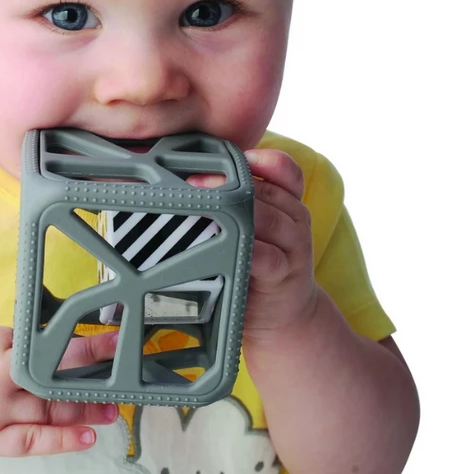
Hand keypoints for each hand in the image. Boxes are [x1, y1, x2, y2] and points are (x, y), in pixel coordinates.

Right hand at [0, 322, 118, 460]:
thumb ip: (9, 343)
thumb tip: (47, 344)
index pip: (49, 346)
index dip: (86, 347)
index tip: (116, 342)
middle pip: (55, 381)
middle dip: (92, 379)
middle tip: (124, 375)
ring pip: (48, 412)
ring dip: (85, 410)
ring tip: (114, 407)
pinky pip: (31, 444)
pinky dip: (61, 441)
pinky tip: (86, 437)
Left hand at [190, 148, 317, 340]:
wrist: (284, 315)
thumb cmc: (258, 265)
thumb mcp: (251, 230)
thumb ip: (230, 206)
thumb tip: (179, 184)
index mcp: (285, 201)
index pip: (283, 169)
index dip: (258, 160)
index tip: (227, 157)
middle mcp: (293, 218)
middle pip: (268, 190)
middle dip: (230, 184)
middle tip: (192, 182)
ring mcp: (294, 245)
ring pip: (270, 219)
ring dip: (236, 213)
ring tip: (203, 208)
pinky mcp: (286, 273)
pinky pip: (268, 256)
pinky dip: (247, 250)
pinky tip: (224, 247)